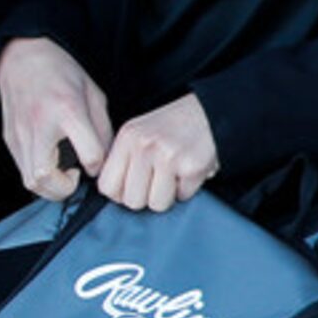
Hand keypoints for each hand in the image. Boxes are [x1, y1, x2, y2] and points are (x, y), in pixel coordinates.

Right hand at [0, 36, 114, 199]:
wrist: (21, 58)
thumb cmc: (61, 74)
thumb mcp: (93, 94)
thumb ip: (102, 129)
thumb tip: (104, 160)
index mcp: (67, 110)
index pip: (89, 154)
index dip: (98, 165)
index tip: (96, 161)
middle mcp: (39, 126)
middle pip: (45, 177)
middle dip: (65, 189)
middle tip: (75, 178)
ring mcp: (20, 135)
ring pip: (30, 181)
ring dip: (49, 187)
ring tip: (62, 174)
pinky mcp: (10, 140)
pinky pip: (23, 170)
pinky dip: (39, 176)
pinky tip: (50, 163)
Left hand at [97, 92, 218, 212]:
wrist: (211, 113)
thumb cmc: (171, 128)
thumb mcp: (138, 134)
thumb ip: (122, 160)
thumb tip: (113, 194)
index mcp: (127, 138)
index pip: (106, 186)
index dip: (120, 194)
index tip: (132, 187)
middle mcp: (145, 146)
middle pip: (132, 201)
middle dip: (145, 198)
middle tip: (156, 181)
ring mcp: (169, 156)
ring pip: (157, 204)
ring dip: (167, 196)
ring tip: (172, 176)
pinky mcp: (193, 167)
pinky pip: (183, 197)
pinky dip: (187, 189)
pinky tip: (188, 171)